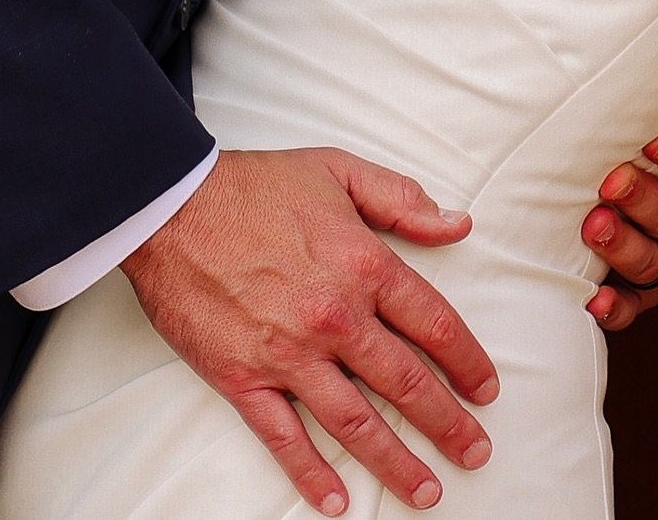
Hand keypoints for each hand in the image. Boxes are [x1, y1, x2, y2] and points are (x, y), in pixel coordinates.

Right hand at [122, 147, 498, 515]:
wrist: (172, 206)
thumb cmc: (255, 185)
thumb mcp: (339, 170)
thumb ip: (401, 200)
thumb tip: (457, 223)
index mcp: (363, 264)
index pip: (433, 323)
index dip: (466, 360)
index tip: (485, 388)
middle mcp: (334, 317)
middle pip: (405, 382)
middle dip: (447, 422)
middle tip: (475, 451)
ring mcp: (288, 353)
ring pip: (356, 422)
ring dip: (395, 461)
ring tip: (428, 491)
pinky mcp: (243, 378)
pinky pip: (284, 437)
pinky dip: (312, 474)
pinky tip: (337, 501)